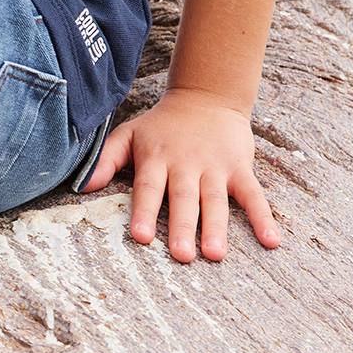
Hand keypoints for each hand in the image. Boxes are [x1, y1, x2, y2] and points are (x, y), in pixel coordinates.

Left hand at [77, 87, 281, 261]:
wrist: (206, 96)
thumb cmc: (161, 125)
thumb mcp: (129, 134)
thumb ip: (105, 159)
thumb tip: (81, 188)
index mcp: (156, 159)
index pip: (149, 188)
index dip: (145, 211)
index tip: (142, 236)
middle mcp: (185, 165)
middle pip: (183, 198)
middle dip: (183, 227)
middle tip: (182, 256)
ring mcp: (215, 167)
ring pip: (215, 200)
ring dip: (217, 227)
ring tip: (215, 254)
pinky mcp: (240, 167)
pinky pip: (253, 194)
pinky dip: (263, 216)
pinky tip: (271, 240)